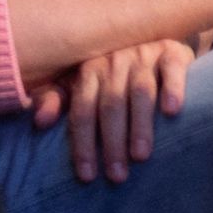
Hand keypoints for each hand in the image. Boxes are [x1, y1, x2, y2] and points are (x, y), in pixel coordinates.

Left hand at [32, 39, 193, 183]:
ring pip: (140, 91)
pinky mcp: (173, 51)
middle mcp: (115, 60)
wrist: (151, 36)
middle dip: (112, 143)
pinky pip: (172, 69)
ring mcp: (144, 54)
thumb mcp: (80, 81)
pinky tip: (171, 111)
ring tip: (140, 156)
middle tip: (117, 176)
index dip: (83, 144)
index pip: (82, 110)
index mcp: (89, 70)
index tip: (87, 175)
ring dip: (139, 125)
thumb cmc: (114, 72)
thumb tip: (40, 121)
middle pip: (111, 105)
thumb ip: (58, 99)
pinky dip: (172, 89)